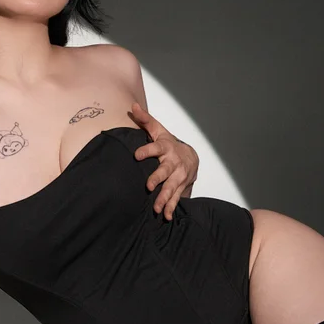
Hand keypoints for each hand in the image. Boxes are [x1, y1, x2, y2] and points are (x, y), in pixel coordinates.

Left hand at [127, 102, 198, 219]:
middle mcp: (173, 162)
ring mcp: (179, 176)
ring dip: (165, 198)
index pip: (156, 147)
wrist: (191, 156)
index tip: (136, 155)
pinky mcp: (181, 187)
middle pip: (165, 170)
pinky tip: (166, 217)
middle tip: (149, 186)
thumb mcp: (158, 130)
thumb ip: (145, 120)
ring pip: (172, 187)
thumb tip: (133, 106)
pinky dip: (172, 208)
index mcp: (166, 148)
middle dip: (158, 178)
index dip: (147, 150)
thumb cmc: (169, 143)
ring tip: (156, 208)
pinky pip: (177, 198)